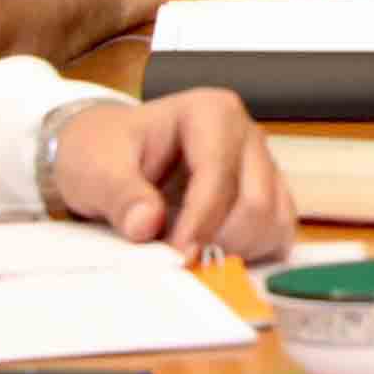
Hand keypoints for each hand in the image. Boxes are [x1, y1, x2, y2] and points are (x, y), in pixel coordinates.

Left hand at [46, 92, 290, 260]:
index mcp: (211, 113)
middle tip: (180, 260)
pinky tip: (214, 252)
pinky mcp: (267, 194)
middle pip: (256, 202)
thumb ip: (120, 194)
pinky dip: (251, 252)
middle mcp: (246, 135)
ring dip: (237, 249)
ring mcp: (262, 165)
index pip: (218, 173)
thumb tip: (146, 224)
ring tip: (193, 254)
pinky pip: (279, 231)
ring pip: (273, 220)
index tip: (176, 255)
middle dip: (219, 240)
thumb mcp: (94, 168)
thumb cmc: (103, 151)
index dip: (199, 221)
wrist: (107, 156)